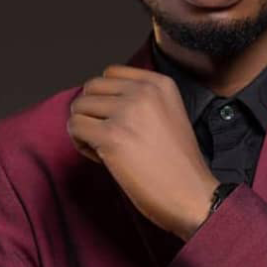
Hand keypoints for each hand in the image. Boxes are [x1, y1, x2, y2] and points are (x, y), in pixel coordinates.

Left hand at [67, 66, 218, 239]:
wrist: (192, 194)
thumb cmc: (178, 164)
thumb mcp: (167, 114)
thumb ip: (139, 100)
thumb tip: (97, 100)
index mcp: (160, 83)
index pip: (111, 73)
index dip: (107, 98)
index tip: (120, 121)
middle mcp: (143, 91)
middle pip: (91, 88)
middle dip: (92, 111)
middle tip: (107, 137)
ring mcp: (127, 112)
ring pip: (78, 107)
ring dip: (84, 128)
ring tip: (105, 149)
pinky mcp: (111, 135)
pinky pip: (74, 127)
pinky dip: (81, 144)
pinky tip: (101, 158)